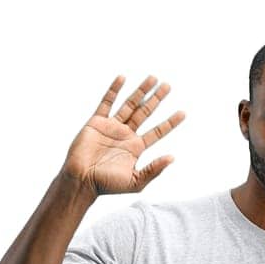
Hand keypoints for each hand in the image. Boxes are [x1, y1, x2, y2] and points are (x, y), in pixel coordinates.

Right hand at [62, 73, 184, 195]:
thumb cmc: (106, 185)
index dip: (170, 122)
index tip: (183, 113)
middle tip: (168, 86)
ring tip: (153, 78)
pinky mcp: (96, 122)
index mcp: (136, 148)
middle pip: (145, 112)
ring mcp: (111, 126)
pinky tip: (123, 78)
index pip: (157, 132)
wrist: (81, 180)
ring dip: (141, 91)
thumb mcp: (135, 182)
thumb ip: (153, 170)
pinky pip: (107, 102)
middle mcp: (125, 135)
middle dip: (156, 99)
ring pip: (130, 104)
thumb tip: (172, 158)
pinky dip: (114, 90)